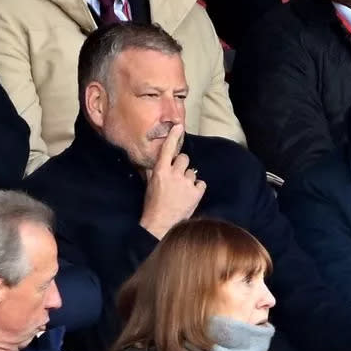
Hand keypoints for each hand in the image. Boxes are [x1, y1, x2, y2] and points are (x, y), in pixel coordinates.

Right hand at [140, 124, 205, 238]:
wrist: (161, 224)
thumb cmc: (152, 205)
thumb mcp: (150, 185)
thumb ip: (153, 171)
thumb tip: (154, 161)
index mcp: (160, 171)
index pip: (168, 148)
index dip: (174, 136)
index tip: (179, 126)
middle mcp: (174, 174)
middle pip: (184, 158)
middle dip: (182, 165)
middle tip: (177, 177)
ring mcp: (187, 183)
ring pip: (192, 171)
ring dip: (188, 178)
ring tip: (182, 190)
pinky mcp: (197, 193)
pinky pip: (201, 183)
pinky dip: (197, 188)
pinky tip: (190, 195)